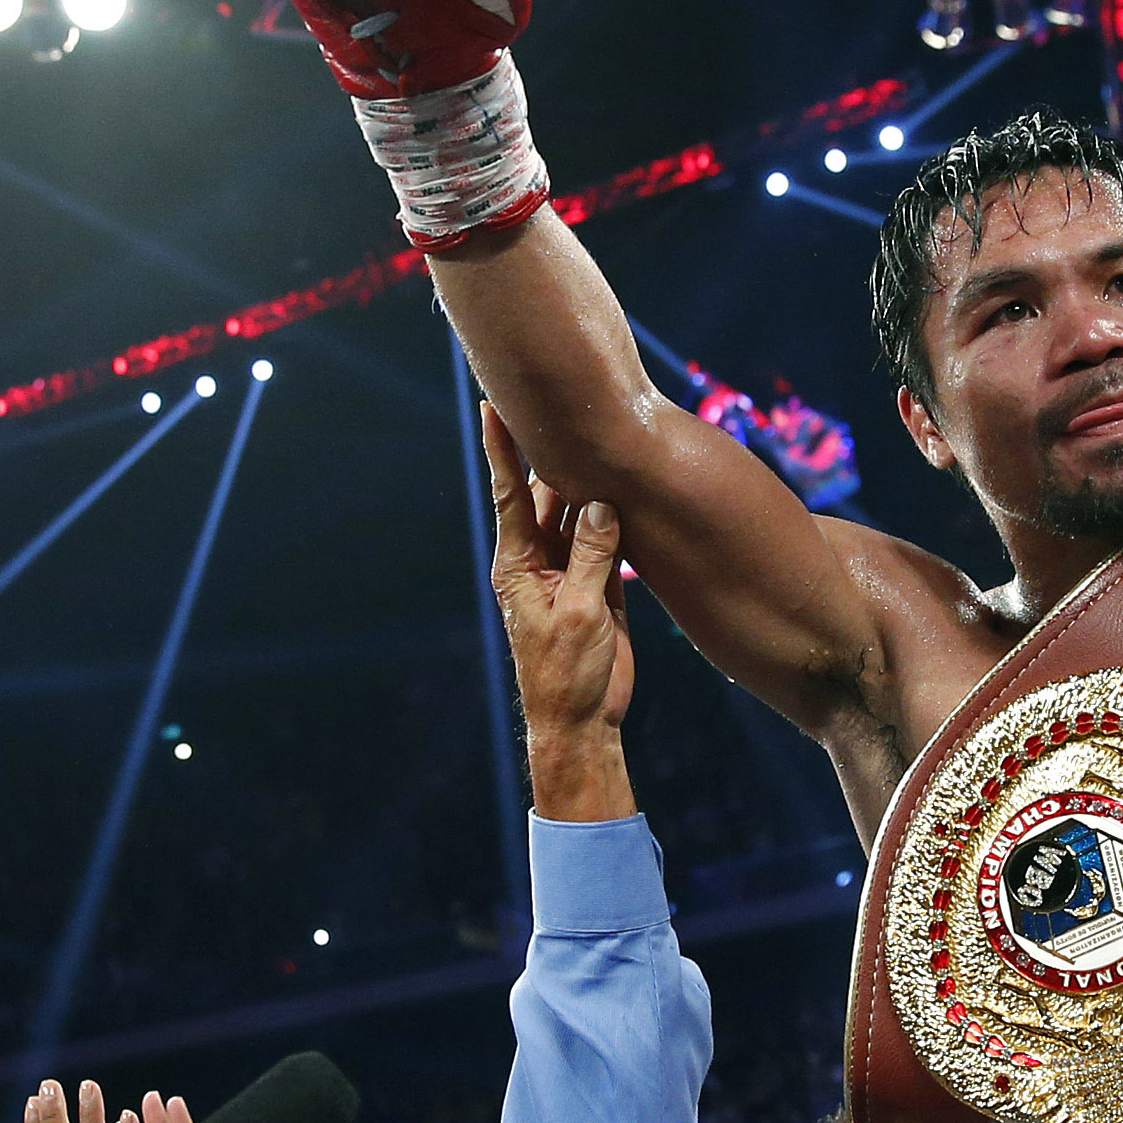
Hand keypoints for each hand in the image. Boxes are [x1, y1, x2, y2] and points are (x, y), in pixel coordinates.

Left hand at [481, 400, 635, 820]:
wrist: (582, 719)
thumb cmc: (567, 672)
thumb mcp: (581, 611)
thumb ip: (592, 555)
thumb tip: (602, 503)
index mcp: (520, 563)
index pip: (511, 493)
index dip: (503, 449)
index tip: (492, 406)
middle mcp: (541, 559)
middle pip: (548, 494)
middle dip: (553, 452)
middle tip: (561, 403)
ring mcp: (570, 571)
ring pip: (582, 514)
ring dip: (592, 482)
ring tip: (602, 434)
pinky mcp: (599, 587)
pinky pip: (608, 541)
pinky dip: (618, 516)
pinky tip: (629, 488)